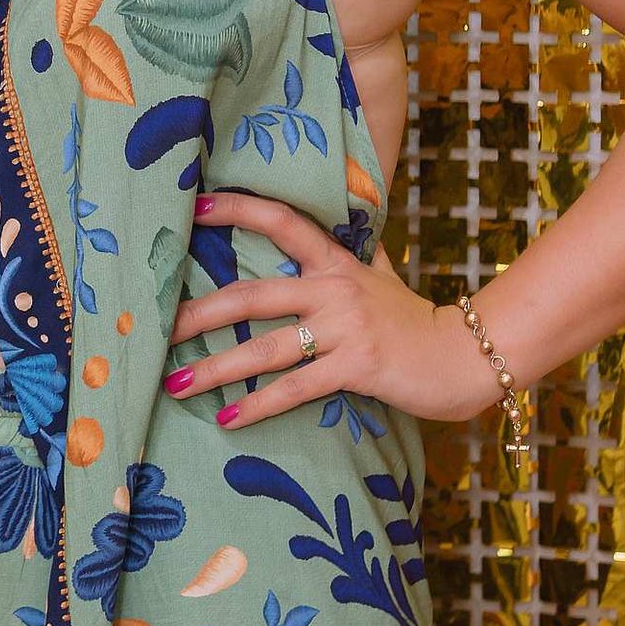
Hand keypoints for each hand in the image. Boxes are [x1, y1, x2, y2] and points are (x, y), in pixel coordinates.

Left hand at [167, 192, 499, 430]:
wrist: (467, 355)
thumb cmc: (416, 320)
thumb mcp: (383, 276)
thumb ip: (355, 256)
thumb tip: (347, 221)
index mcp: (336, 263)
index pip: (282, 223)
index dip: (239, 210)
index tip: (197, 206)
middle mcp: (335, 289)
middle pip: (252, 295)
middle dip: (198, 314)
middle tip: (157, 327)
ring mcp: (345, 328)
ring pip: (265, 348)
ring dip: (216, 369)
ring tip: (176, 383)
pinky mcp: (357, 366)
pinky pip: (296, 387)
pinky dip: (259, 405)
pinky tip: (228, 419)